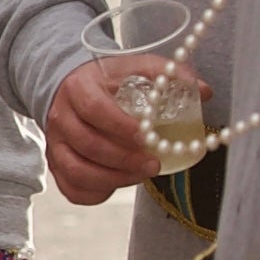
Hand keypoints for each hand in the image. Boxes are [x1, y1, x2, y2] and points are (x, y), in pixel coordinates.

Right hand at [43, 54, 176, 208]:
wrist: (71, 87)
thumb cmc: (108, 80)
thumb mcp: (135, 66)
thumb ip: (168, 74)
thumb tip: (204, 91)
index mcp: (79, 88)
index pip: (95, 110)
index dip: (121, 126)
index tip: (147, 137)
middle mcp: (61, 116)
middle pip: (87, 144)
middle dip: (124, 159)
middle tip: (154, 164)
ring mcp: (55, 143)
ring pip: (76, 170)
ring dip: (112, 178)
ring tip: (141, 176)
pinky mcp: (55, 163)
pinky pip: (70, 188)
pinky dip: (95, 193)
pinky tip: (117, 185)